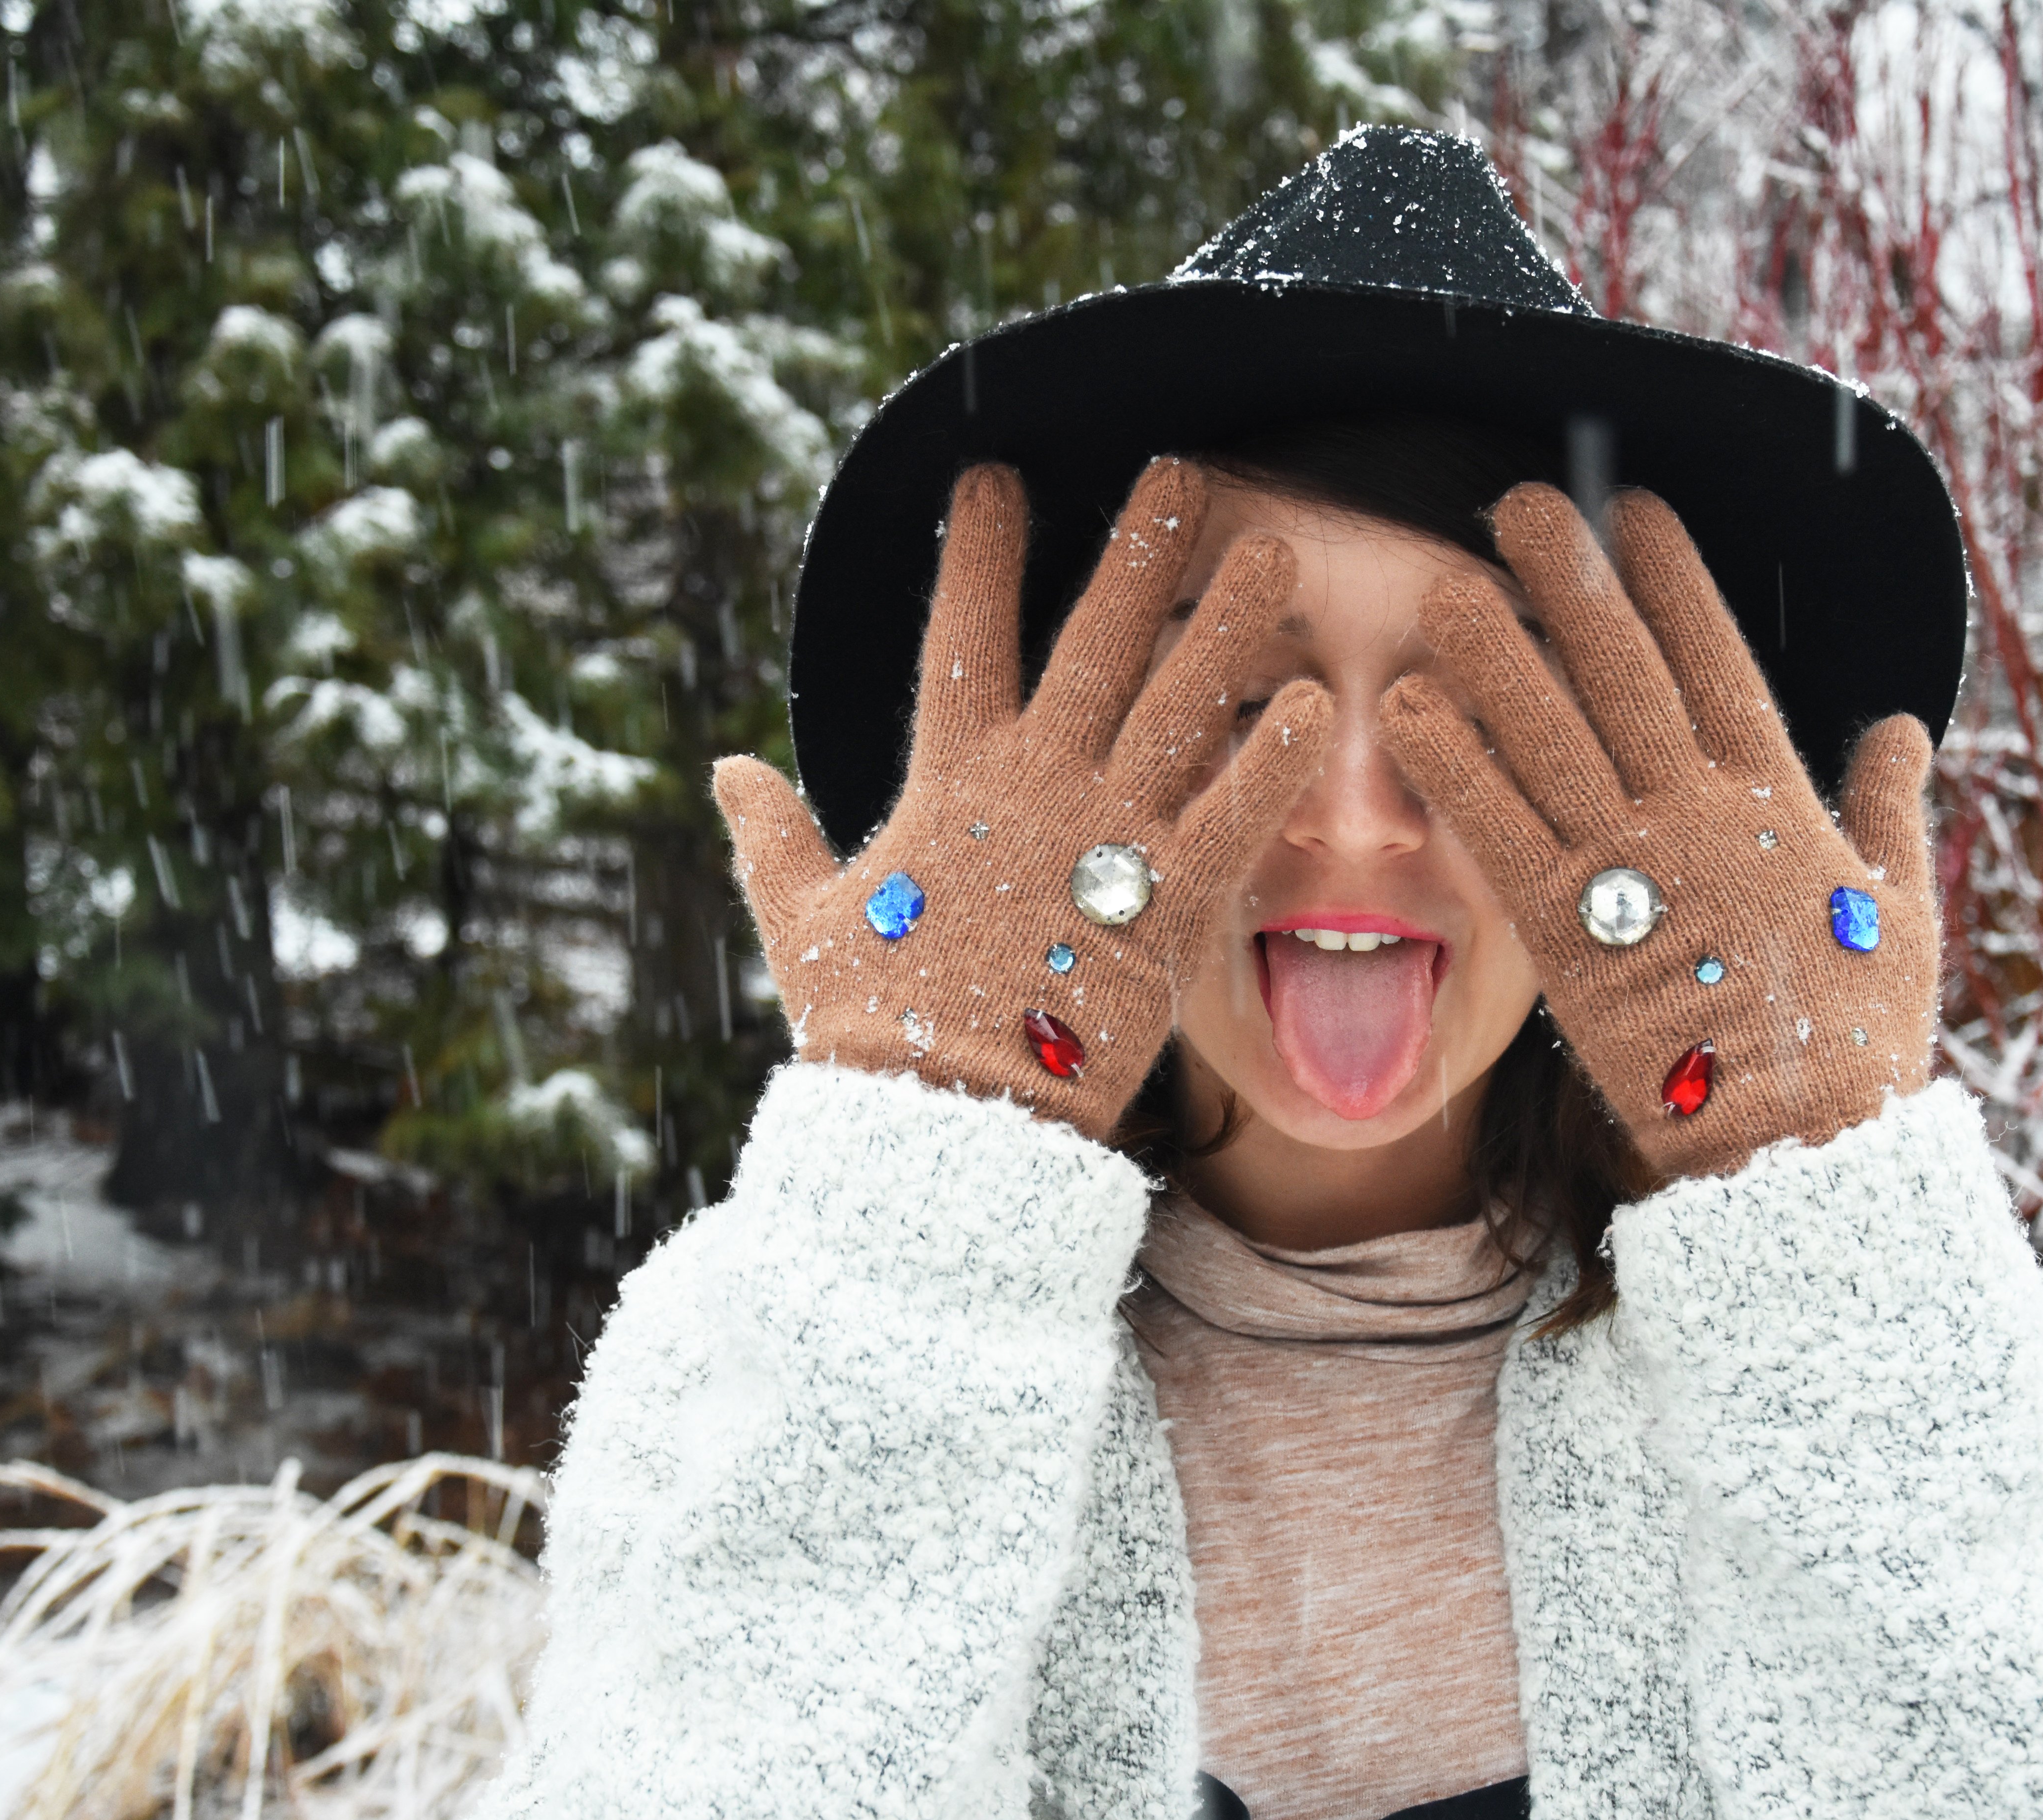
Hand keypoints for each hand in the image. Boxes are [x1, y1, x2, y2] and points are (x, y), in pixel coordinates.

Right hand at [714, 460, 1331, 1142]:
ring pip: (1182, 704)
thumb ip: (771, 836)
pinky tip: (1317, 702)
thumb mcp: (799, 919)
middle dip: (1141, 547)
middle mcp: (1033, 787)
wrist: (941, 1125)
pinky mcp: (1167, 909)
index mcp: (946, 781)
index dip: (978, 550)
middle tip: (1184, 471)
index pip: (961, 633)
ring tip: (1282, 554)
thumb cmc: (869, 1027)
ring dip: (1233, 623)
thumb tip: (725, 771)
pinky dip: (1276, 760)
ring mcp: (1105, 841)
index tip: (995, 476)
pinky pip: (1234, 816)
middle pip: (1097, 638)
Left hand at [1378, 484, 1937, 1178]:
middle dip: (1570, 582)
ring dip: (1490, 656)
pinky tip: (1404, 709)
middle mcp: (1700, 818)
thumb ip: (1890, 810)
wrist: (1806, 1155)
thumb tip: (1901, 728)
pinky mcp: (1570, 936)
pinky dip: (1452, 768)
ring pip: (1549, 736)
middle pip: (1621, 674)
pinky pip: (1498, 831)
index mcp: (1777, 805)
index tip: (1634, 506)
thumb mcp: (1901, 911)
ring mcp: (1634, 871)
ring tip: (1437, 584)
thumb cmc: (1858, 1045)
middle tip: (1514, 504)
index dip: (1674, 580)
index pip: (1718, 660)